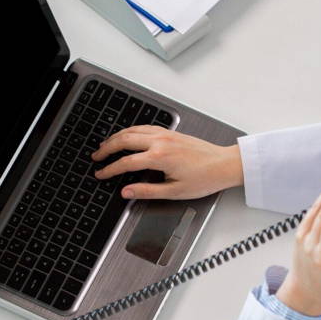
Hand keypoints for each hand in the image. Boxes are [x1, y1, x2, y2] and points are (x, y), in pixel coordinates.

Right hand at [91, 126, 243, 199]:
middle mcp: (160, 141)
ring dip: (116, 137)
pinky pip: (144, 127)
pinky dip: (130, 131)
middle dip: (107, 148)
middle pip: (124, 140)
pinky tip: (126, 136)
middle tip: (96, 157)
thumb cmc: (205, 178)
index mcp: (159, 157)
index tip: (101, 174)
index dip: (110, 169)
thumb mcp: (174, 191)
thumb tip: (127, 192)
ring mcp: (166, 134)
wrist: (224, 164)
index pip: (126, 162)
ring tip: (105, 146)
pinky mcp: (171, 132)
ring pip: (133, 130)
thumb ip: (147, 191)